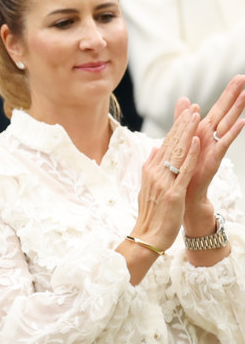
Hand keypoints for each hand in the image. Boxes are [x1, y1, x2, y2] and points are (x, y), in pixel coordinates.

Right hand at [132, 106, 201, 249]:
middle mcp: (154, 173)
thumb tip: (154, 150)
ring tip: (195, 116)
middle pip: (171, 144)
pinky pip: (183, 171)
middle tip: (191, 106)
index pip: (165, 144)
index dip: (175, 127)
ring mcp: (163, 182)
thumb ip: (151, 167)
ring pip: (177, 153)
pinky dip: (190, 155)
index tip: (185, 112)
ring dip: (186, 133)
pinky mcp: (173, 193)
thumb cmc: (151, 214)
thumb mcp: (149, 188)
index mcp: (150, 171)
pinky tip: (196, 141)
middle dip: (182, 124)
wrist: (147, 237)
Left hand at [177, 75, 244, 232]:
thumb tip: (185, 99)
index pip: (218, 107)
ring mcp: (214, 145)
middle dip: (235, 95)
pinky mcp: (214, 157)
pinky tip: (242, 122)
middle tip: (244, 78)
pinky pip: (224, 142)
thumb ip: (183, 118)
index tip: (238, 77)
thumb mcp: (182, 138)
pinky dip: (232, 132)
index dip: (228, 93)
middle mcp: (211, 135)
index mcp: (203, 130)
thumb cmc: (184, 165)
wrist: (184, 190)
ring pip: (227, 123)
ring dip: (237, 109)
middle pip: (225, 111)